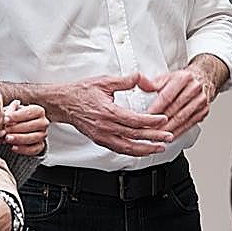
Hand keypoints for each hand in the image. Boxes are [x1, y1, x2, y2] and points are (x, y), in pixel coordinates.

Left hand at [1, 100, 47, 155]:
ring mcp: (42, 135)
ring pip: (33, 138)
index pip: (29, 112)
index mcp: (38, 111)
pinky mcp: (40, 146)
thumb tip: (5, 118)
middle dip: (17, 128)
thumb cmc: (14, 119)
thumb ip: (8, 115)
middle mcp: (43, 123)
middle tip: (5, 130)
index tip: (5, 119)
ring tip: (7, 138)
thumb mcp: (11, 113)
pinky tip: (13, 147)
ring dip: (19, 138)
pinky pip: (34, 149)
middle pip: (32, 125)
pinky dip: (23, 149)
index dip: (16, 116)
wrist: (17, 130)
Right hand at [59, 73, 173, 156]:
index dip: (151, 121)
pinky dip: (133, 151)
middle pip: (134, 136)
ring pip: (127, 148)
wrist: (63, 103)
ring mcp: (102, 136)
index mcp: (107, 112)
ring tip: (159, 147)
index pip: (134, 120)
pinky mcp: (100, 140)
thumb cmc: (81, 93)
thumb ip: (125, 80)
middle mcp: (105, 127)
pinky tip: (142, 150)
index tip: (163, 120)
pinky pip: (119, 149)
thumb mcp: (104, 81)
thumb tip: (141, 78)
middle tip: (168, 137)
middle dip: (154, 137)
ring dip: (145, 149)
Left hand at [143, 66, 216, 138]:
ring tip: (157, 136)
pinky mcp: (203, 111)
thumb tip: (142, 86)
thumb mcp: (167, 77)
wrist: (202, 79)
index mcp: (184, 78)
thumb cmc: (182, 80)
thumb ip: (152, 83)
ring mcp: (201, 101)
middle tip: (149, 130)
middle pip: (175, 109)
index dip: (156, 108)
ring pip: (182, 119)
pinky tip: (169, 136)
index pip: (167, 96)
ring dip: (169, 129)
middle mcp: (194, 89)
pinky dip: (178, 132)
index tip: (146, 117)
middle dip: (161, 122)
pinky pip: (189, 124)